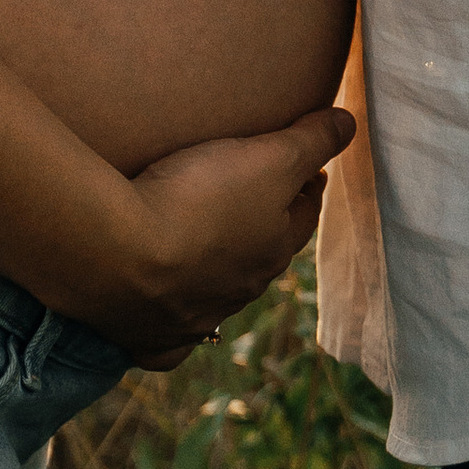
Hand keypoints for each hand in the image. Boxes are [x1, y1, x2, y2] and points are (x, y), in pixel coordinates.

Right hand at [60, 104, 355, 354]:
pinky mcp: (148, 336)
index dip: (307, 189)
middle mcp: (240, 292)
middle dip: (267, 232)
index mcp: (272, 251)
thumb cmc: (199, 201)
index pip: (302, 217)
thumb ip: (311, 141)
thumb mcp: (267, 157)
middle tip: (258, 203)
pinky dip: (174, 335)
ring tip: (205, 248)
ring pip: (219, 300)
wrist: (120, 256)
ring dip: (220, 275)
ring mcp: (194, 320)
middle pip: (263, 258)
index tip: (309, 171)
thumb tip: (349, 125)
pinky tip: (166, 324)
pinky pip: (169, 343)